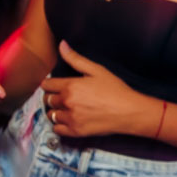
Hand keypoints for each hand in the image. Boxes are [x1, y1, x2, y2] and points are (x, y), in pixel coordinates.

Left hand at [40, 39, 159, 137]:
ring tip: (66, 109)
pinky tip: (68, 120)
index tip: (54, 86)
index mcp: (70, 86)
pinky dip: (59, 125)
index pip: (47, 85)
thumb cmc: (116, 90)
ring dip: (56, 111)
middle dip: (52, 97)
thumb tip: (62, 45)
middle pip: (48, 100)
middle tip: (62, 97)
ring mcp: (71, 118)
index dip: (49, 84)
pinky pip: (57, 129)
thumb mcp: (97, 70)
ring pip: (51, 115)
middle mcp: (67, 102)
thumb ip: (76, 59)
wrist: (129, 112)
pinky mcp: (76, 131)